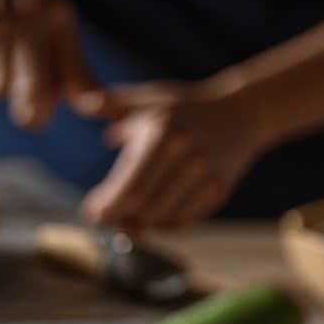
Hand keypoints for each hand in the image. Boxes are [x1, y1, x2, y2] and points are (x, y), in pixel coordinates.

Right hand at [0, 0, 96, 128]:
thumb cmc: (20, 0)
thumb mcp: (55, 18)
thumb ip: (72, 63)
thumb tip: (93, 106)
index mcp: (59, 18)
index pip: (75, 79)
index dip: (83, 104)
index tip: (82, 110)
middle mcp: (30, 21)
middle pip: (34, 100)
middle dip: (33, 115)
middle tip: (31, 111)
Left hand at [79, 81, 259, 231]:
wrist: (241, 114)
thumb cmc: (184, 108)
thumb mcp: (150, 98)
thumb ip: (113, 102)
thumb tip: (82, 102)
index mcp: (164, 134)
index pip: (131, 187)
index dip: (109, 207)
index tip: (92, 212)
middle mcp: (187, 157)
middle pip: (146, 209)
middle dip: (120, 218)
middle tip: (105, 218)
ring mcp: (206, 177)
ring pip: (164, 220)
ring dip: (141, 224)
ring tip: (125, 218)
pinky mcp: (219, 192)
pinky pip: (184, 222)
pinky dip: (164, 224)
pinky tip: (152, 215)